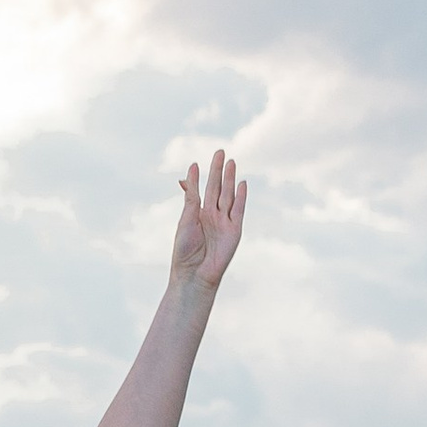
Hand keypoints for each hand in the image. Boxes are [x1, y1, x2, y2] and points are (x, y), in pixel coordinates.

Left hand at [168, 147, 246, 293]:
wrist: (194, 274)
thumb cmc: (185, 250)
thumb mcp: (186, 219)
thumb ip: (191, 197)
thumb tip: (188, 174)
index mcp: (197, 214)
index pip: (200, 191)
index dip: (198, 177)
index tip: (196, 163)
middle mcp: (211, 216)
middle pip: (216, 188)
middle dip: (218, 171)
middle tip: (220, 152)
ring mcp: (224, 223)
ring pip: (228, 196)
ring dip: (229, 179)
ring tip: (231, 162)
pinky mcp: (235, 231)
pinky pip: (239, 210)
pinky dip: (241, 197)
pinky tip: (242, 183)